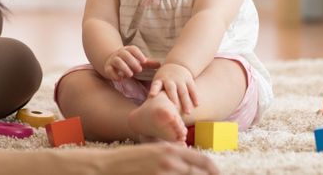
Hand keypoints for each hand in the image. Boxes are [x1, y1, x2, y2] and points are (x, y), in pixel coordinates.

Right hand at [95, 142, 219, 174]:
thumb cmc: (130, 160)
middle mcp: (171, 160)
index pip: (203, 161)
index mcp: (171, 150)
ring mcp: (164, 172)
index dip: (214, 171)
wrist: (108, 166)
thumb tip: (188, 163)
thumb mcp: (154, 151)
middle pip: (201, 173)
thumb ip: (172, 156)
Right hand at [103, 46, 160, 80]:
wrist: (112, 61)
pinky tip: (120, 79)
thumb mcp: (138, 61)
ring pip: (117, 61)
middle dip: (132, 62)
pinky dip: (114, 74)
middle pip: (125, 54)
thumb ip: (148, 63)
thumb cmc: (129, 62)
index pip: (133, 49)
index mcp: (128, 50)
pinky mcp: (107, 68)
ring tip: (130, 75)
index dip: (138, 54)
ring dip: (124, 67)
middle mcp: (120, 54)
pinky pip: (109, 70)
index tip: (144, 61)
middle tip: (139, 70)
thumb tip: (159, 64)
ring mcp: (113, 60)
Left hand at [149, 63, 198, 114]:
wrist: (177, 65)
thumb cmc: (164, 79)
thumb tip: (145, 109)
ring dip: (186, 102)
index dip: (154, 90)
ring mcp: (180, 80)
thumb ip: (154, 93)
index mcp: (160, 80)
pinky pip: (192, 89)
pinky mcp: (189, 80)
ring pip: (183, 91)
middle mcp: (170, 80)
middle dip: (173, 98)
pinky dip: (195, 97)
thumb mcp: (157, 82)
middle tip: (174, 108)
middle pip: (171, 89)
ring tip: (188, 112)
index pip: (156, 85)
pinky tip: (197, 105)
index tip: (152, 95)